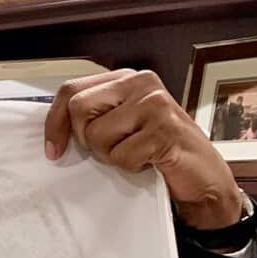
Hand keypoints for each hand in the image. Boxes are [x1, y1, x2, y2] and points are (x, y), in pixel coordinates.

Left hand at [43, 69, 241, 230]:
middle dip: (87, 140)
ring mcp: (155, 104)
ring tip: (136, 154)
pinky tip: (151, 162)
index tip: (53, 149)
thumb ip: (94, 116)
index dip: (55, 122)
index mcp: (126, 78)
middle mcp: (141, 83)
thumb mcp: (122, 126)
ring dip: (112, 156)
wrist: (204, 179)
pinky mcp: (165, 129)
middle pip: (79, 109)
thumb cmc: (160, 152)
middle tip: (112, 150)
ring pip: (97, 134)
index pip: (71, 90)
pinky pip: (122, 155)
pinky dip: (131, 167)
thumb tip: (52, 129)